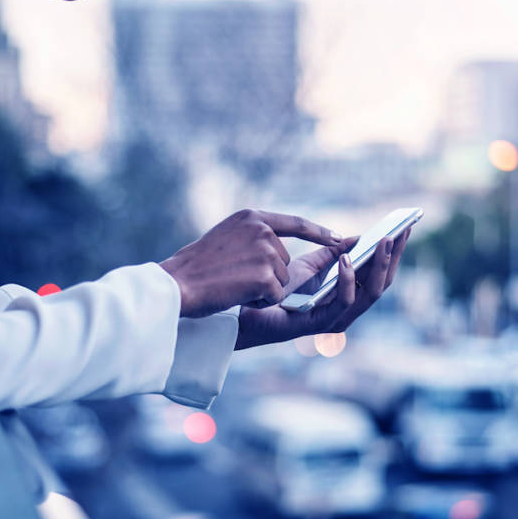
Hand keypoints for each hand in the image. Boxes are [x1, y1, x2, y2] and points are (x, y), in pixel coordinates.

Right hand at [159, 209, 341, 317]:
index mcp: (252, 217)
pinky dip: (259, 301)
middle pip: (283, 261)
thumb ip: (252, 236)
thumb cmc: (195, 267)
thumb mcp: (226, 237)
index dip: (319, 232)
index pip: (295, 223)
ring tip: (233, 285)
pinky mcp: (266, 275)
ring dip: (261, 289)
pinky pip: (275, 295)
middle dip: (266, 276)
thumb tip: (275, 247)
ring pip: (280, 280)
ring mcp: (266, 251)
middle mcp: (262, 230)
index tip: (339, 239)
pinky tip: (237, 295)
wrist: (178, 284)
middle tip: (234, 277)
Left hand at [234, 226, 411, 349]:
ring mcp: (338, 319)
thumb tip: (359, 236)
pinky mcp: (322, 324)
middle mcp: (348, 311)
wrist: (250, 312)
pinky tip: (347, 260)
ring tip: (384, 241)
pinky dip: (349, 280)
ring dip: (379, 266)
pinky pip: (344, 301)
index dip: (394, 253)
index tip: (406, 228)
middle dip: (394, 257)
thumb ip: (334, 253)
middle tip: (401, 231)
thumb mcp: (311, 266)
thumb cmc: (280, 291)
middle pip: (383, 284)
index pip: (380, 275)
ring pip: (371, 294)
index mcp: (349, 297)